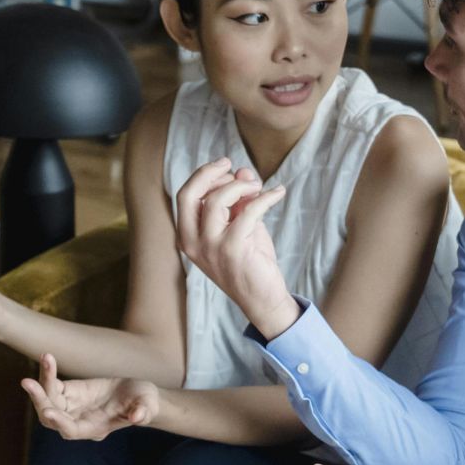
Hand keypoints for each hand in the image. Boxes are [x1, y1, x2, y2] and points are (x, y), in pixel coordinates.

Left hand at [20, 353, 158, 441]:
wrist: (137, 395)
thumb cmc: (144, 403)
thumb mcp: (147, 406)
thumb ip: (143, 412)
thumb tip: (138, 417)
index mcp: (93, 429)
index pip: (71, 430)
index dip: (60, 422)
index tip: (49, 411)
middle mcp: (77, 421)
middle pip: (50, 417)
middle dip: (40, 400)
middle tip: (28, 383)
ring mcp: (70, 407)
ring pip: (48, 398)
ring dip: (42, 381)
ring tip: (45, 358)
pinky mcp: (69, 392)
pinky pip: (53, 384)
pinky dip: (49, 371)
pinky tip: (47, 356)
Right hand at [174, 158, 299, 337]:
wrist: (262, 299)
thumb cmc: (249, 263)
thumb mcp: (240, 226)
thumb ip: (238, 200)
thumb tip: (243, 171)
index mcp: (187, 237)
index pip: (185, 195)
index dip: (204, 175)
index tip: (226, 167)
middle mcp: (192, 242)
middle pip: (190, 193)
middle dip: (210, 172)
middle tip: (231, 165)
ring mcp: (210, 247)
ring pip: (217, 199)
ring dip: (241, 186)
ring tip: (258, 187)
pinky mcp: (233, 249)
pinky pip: (249, 211)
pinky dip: (266, 197)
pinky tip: (278, 194)